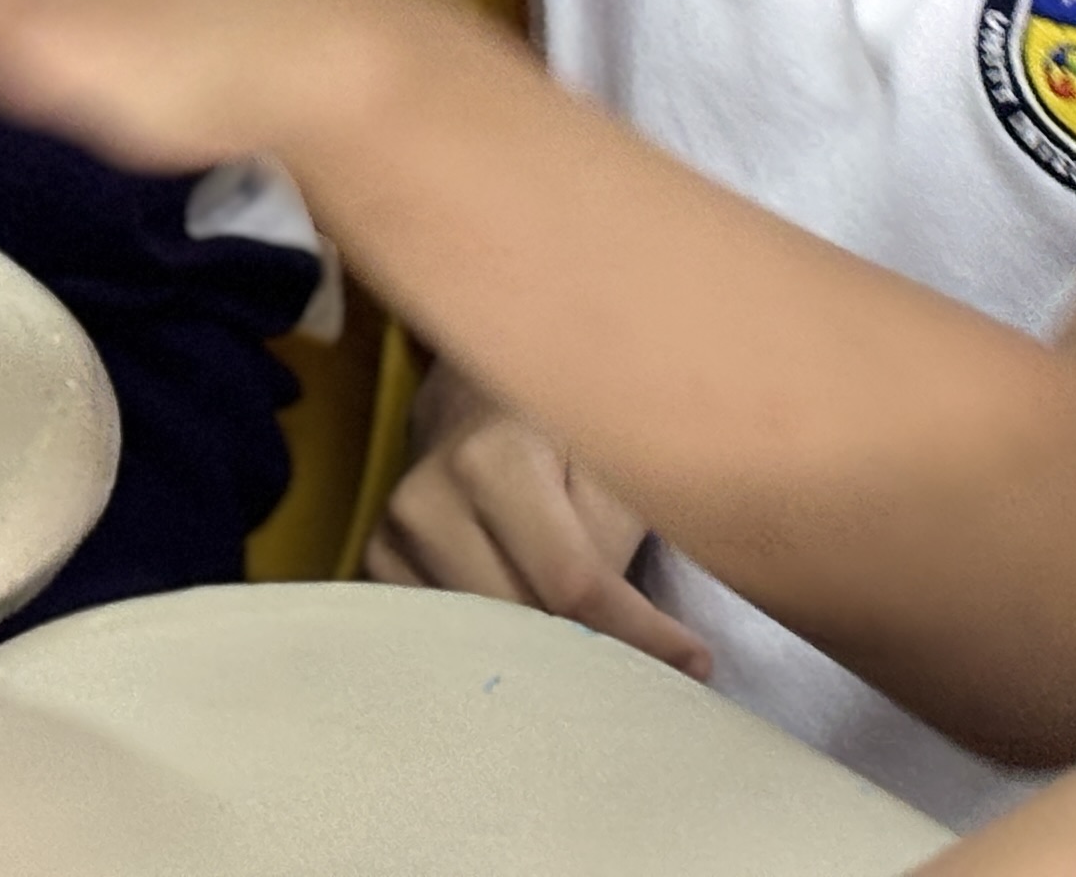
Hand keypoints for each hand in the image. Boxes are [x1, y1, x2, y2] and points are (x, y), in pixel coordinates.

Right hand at [368, 356, 713, 677]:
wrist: (475, 397)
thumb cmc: (559, 424)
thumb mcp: (609, 457)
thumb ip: (616, 542)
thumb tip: (638, 646)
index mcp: (491, 461)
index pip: (571, 584)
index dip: (637, 635)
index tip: (696, 665)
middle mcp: (426, 502)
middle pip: (523, 624)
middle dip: (593, 658)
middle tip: (653, 677)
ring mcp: (390, 537)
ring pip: (481, 644)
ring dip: (544, 664)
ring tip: (599, 666)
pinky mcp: (379, 564)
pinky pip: (445, 639)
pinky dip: (495, 653)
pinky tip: (537, 654)